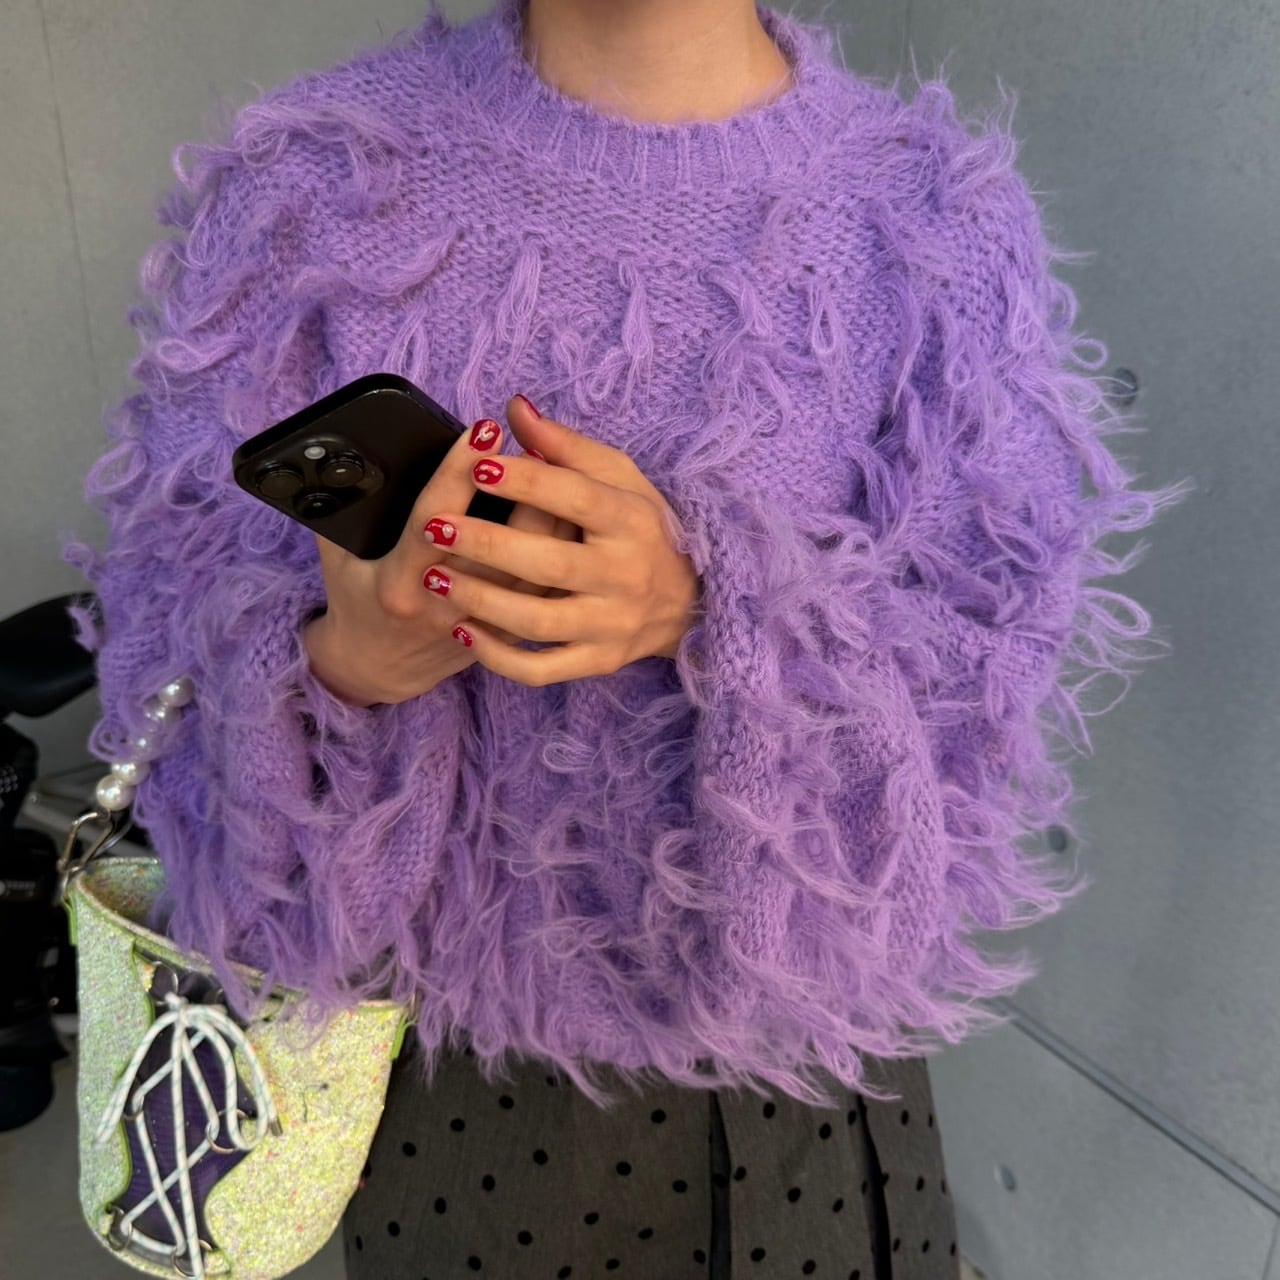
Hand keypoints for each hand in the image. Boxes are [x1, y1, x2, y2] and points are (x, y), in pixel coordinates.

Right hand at [306, 411, 580, 705]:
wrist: (378, 669)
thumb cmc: (357, 601)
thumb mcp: (337, 557)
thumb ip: (345, 508)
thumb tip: (356, 449)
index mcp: (399, 585)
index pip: (437, 519)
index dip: (459, 472)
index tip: (483, 429)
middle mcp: (446, 606)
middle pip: (504, 542)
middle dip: (524, 487)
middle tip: (535, 439)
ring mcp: (483, 624)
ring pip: (537, 567)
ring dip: (553, 513)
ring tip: (559, 465)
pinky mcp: (508, 631)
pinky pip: (549, 587)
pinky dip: (563, 547)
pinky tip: (573, 512)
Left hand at [418, 394, 701, 686]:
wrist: (687, 602)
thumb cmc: (641, 528)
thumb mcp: (618, 479)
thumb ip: (565, 446)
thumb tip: (514, 408)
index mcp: (632, 522)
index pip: (576, 498)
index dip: (526, 481)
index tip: (478, 465)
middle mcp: (626, 576)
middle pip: (551, 564)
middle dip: (487, 545)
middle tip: (434, 528)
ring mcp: (612, 625)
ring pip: (539, 623)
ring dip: (482, 601)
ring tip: (434, 576)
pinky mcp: (598, 661)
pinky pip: (542, 669)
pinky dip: (500, 657)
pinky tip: (464, 631)